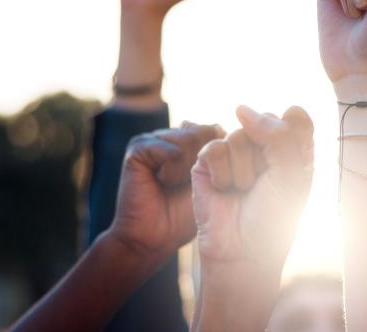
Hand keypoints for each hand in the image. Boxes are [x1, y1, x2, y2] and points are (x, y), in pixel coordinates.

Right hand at [107, 122, 223, 265]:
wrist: (154, 238)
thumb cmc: (185, 215)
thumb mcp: (212, 184)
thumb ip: (222, 157)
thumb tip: (228, 130)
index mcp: (189, 140)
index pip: (218, 129)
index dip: (222, 156)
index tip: (215, 183)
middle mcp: (171, 134)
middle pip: (206, 130)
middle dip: (205, 162)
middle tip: (189, 185)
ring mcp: (153, 138)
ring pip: (190, 138)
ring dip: (187, 168)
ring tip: (173, 184)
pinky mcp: (138, 147)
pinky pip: (172, 151)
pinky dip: (172, 171)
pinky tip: (161, 182)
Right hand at [192, 105, 313, 270]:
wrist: (243, 250)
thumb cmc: (274, 216)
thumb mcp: (291, 173)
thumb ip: (277, 133)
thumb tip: (240, 109)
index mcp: (294, 147)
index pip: (296, 116)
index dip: (291, 137)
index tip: (289, 168)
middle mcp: (266, 146)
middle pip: (265, 121)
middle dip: (265, 158)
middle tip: (264, 185)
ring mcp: (236, 151)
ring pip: (239, 135)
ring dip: (243, 170)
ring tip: (243, 191)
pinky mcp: (208, 161)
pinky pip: (215, 147)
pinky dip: (221, 172)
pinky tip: (224, 189)